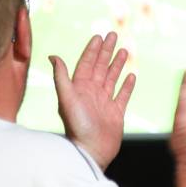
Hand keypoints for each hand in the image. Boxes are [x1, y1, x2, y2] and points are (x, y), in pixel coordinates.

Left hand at [51, 32, 134, 169]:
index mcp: (79, 88)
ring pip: (112, 78)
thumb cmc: (77, 127)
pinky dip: (127, 85)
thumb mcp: (66, 99)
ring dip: (117, 64)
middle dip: (106, 51)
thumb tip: (53, 56)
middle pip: (100, 67)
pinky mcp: (116, 113)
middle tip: (113, 35)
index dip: (92, 50)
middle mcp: (91, 93)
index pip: (87, 63)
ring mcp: (104, 103)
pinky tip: (132, 75)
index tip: (99, 36)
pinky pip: (123, 95)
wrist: (91, 151)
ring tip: (124, 50)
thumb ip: (62, 77)